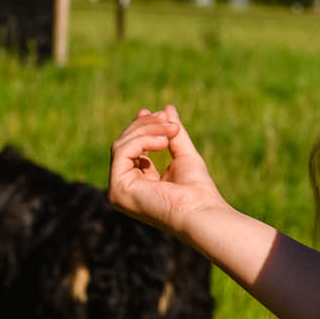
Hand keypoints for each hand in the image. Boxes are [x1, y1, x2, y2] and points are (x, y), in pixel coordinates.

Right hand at [108, 105, 227, 240]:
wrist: (201, 210)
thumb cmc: (197, 189)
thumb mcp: (183, 153)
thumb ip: (173, 133)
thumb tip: (166, 108)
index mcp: (138, 182)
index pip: (130, 148)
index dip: (140, 128)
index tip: (157, 112)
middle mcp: (124, 188)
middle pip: (124, 144)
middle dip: (146, 126)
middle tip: (168, 120)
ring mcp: (118, 190)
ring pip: (121, 145)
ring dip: (148, 130)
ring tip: (172, 130)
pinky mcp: (118, 190)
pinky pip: (122, 151)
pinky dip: (142, 140)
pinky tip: (163, 142)